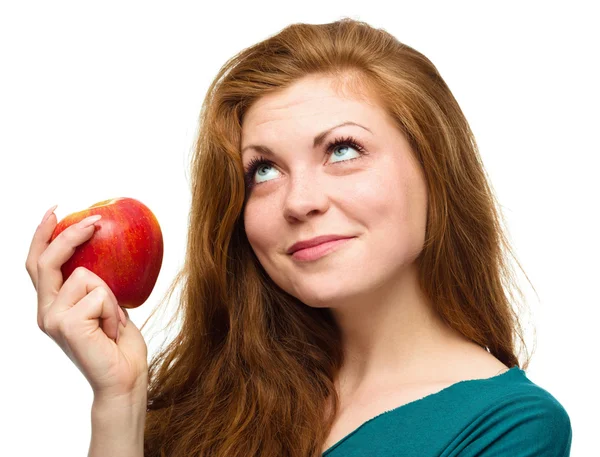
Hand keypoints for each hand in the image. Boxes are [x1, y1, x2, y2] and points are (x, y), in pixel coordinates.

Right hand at [25, 207, 148, 400]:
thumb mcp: (109, 307)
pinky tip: (111, 332)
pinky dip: (114, 310)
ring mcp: (52, 319)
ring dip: (111, 297)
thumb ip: (96, 287)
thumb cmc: (120, 346)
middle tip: (96, 221)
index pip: (38, 264)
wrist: (124, 380)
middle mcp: (46, 312)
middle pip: (46, 261)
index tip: (56, 211)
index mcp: (53, 307)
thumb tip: (105, 253)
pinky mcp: (66, 324)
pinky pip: (99, 294)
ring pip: (87, 277)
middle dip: (70, 235)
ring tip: (112, 324)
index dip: (43, 236)